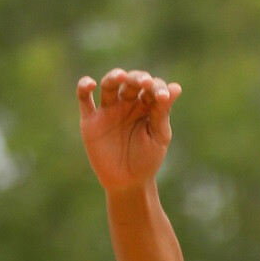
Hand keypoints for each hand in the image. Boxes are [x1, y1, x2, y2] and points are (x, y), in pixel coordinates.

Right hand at [76, 68, 179, 191]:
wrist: (128, 184)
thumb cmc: (147, 160)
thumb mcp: (159, 137)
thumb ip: (162, 113)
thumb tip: (176, 88)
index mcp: (146, 105)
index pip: (152, 88)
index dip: (157, 88)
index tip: (163, 98)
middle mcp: (127, 103)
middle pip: (131, 82)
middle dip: (137, 79)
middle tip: (144, 82)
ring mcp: (108, 109)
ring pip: (109, 85)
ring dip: (114, 77)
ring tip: (121, 76)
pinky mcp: (90, 120)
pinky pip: (84, 99)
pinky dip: (83, 87)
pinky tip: (90, 83)